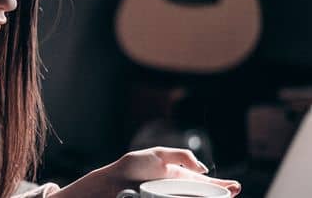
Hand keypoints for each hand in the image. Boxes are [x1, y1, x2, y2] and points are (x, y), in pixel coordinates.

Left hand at [49, 147, 240, 197]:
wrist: (113, 182)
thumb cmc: (133, 166)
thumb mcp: (159, 155)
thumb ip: (181, 156)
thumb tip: (202, 169)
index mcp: (178, 175)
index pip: (203, 181)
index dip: (220, 184)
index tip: (235, 188)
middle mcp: (177, 189)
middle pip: (203, 194)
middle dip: (220, 194)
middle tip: (234, 193)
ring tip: (223, 197)